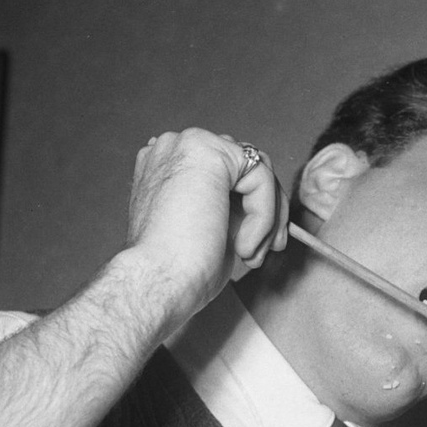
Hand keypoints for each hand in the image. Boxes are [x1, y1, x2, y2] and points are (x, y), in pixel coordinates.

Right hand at [125, 129, 287, 326]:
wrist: (156, 281)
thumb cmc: (177, 268)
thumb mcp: (212, 231)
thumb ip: (232, 210)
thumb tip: (265, 209)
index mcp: (171, 167)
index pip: (229, 173)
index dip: (252, 208)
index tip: (256, 246)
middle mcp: (176, 149)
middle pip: (247, 165)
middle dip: (268, 210)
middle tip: (269, 248)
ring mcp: (189, 145)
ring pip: (258, 169)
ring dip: (267, 216)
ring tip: (251, 253)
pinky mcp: (208, 151)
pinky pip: (259, 178)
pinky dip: (262, 217)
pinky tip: (243, 245)